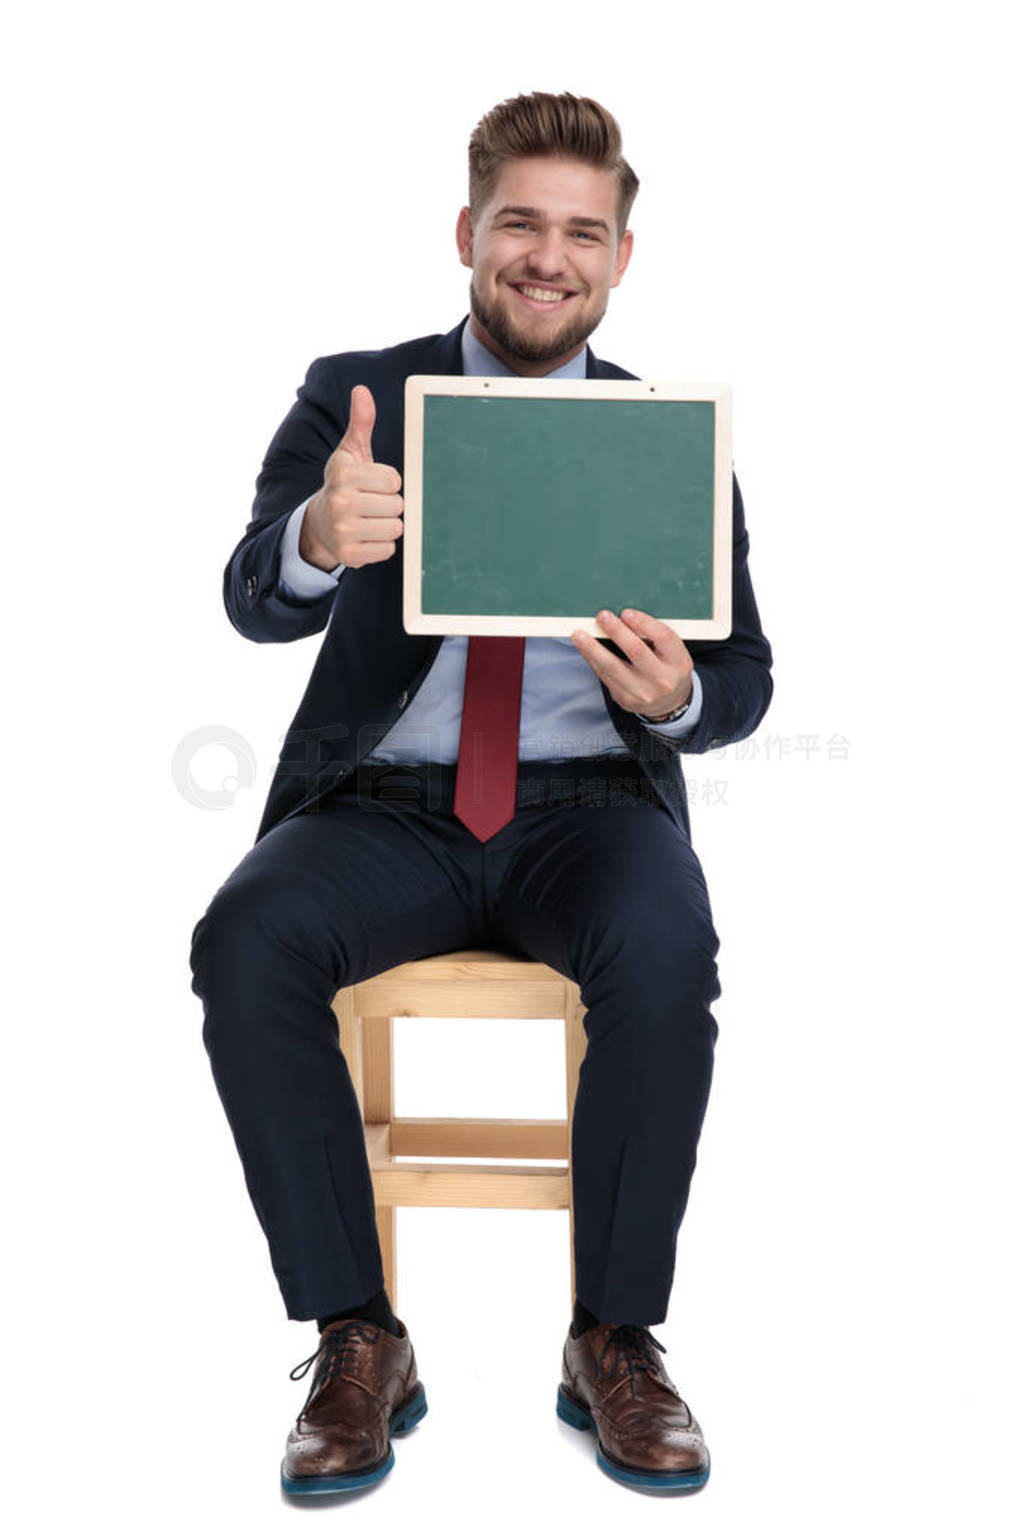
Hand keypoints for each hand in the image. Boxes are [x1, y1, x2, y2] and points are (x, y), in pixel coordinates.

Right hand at [299, 385, 403, 569]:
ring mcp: (343, 530)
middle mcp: (341, 502)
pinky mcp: (349, 555)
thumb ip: (361, 423)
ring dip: (388, 525)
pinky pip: (388, 550)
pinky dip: (382, 545)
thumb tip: (362, 391)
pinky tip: (366, 537)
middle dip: (390, 505)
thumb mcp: (350, 453)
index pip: (394, 480)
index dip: (389, 483)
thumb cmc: (343, 485)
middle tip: (371, 505)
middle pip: (397, 505)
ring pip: (395, 528)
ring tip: (370, 520)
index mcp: (344, 474)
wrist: (319, 525)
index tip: (373, 485)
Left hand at [570, 608, 693, 718]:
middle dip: (617, 631)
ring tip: (579, 635)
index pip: (663, 638)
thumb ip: (653, 636)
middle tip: (602, 617)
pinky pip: (605, 676)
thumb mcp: (672, 651)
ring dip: (593, 649)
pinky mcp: (626, 699)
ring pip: (613, 667)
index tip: (626, 613)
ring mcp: (643, 692)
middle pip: (636, 651)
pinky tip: (584, 648)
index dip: (644, 623)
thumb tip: (622, 618)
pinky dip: (592, 660)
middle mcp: (663, 679)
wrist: (670, 702)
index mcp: (679, 662)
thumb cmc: (667, 668)